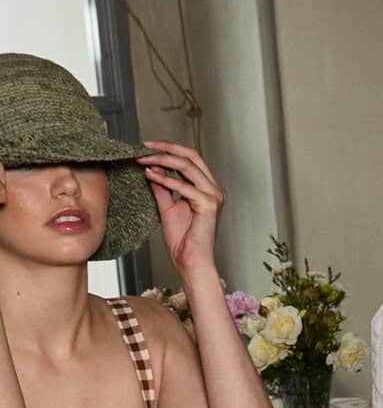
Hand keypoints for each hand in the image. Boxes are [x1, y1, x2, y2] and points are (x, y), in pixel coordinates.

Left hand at [140, 140, 223, 279]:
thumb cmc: (183, 240)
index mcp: (206, 187)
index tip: (147, 147)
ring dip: (163, 160)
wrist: (190, 261)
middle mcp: (212, 188)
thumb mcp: (167, 207)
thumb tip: (152, 168)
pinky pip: (185, 186)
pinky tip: (151, 175)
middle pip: (191, 156)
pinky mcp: (208, 205)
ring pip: (188, 166)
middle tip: (145, 147)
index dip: (169, 149)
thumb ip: (162, 187)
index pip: (189, 159)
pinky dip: (166, 179)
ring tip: (144, 160)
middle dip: (167, 148)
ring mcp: (213, 195)